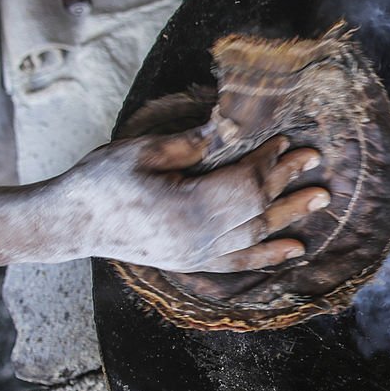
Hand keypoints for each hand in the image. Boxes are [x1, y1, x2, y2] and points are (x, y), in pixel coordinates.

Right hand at [57, 133, 327, 272]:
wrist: (70, 223)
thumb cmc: (100, 181)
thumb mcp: (142, 151)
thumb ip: (190, 144)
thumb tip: (230, 128)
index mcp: (186, 209)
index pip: (243, 184)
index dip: (268, 162)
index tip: (285, 140)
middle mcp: (197, 239)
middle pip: (256, 209)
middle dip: (288, 182)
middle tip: (316, 161)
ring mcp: (195, 256)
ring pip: (255, 236)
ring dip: (290, 216)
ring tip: (320, 199)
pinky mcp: (191, 262)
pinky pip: (239, 263)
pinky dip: (269, 256)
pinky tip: (295, 249)